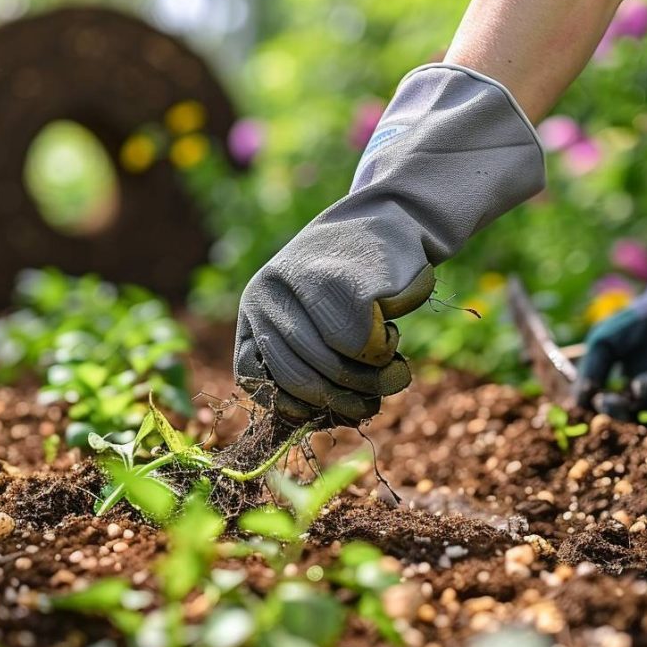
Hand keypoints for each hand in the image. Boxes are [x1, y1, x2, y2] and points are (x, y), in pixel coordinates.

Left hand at [233, 65, 544, 423]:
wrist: (391, 219)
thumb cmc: (353, 284)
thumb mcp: (313, 321)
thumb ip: (305, 366)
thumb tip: (307, 426)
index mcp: (253, 310)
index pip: (256, 382)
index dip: (295, 407)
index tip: (329, 409)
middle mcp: (266, 296)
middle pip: (304, 382)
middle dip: (346, 402)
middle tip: (374, 399)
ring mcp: (302, 288)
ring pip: (338, 369)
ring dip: (375, 378)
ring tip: (391, 359)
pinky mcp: (345, 284)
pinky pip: (367, 348)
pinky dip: (388, 348)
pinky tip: (392, 321)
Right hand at [572, 305, 646, 418]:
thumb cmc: (628, 326)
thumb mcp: (601, 344)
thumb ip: (590, 370)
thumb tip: (578, 400)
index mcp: (608, 391)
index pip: (598, 409)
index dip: (592, 410)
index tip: (589, 401)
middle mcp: (630, 400)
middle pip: (621, 420)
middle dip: (614, 413)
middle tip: (610, 401)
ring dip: (642, 400)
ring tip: (640, 380)